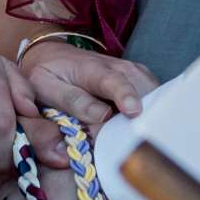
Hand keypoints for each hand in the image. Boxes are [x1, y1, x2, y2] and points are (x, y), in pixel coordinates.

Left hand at [21, 40, 156, 128]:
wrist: (54, 55)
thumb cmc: (48, 74)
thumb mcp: (45, 85)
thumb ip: (72, 101)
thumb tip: (102, 117)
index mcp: (93, 69)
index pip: (114, 81)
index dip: (125, 95)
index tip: (134, 111)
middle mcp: (120, 68)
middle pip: (143, 91)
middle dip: (144, 116)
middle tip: (135, 144)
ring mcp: (133, 72)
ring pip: (153, 95)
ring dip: (150, 117)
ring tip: (140, 140)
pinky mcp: (140, 79)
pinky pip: (154, 98)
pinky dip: (152, 114)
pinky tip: (143, 130)